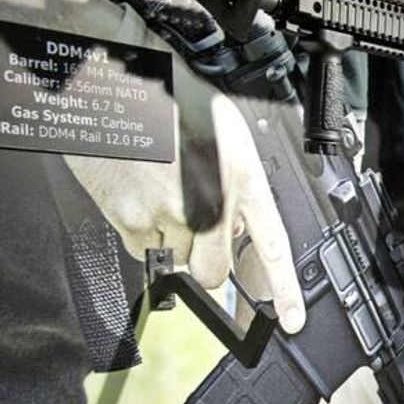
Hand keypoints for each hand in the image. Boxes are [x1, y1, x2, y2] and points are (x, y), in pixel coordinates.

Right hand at [65, 79, 304, 333]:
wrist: (112, 82)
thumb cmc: (168, 102)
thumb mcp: (223, 138)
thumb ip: (235, 189)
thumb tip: (233, 230)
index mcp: (242, 178)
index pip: (272, 246)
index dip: (284, 290)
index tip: (291, 320)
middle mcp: (210, 204)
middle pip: (213, 273)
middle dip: (206, 259)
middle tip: (193, 227)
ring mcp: (168, 217)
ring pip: (175, 262)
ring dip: (170, 240)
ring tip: (160, 194)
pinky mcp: (128, 221)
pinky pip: (140, 251)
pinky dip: (139, 232)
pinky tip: (139, 196)